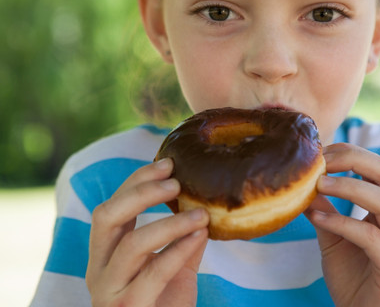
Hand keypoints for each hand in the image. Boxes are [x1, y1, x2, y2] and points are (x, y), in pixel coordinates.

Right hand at [86, 158, 209, 306]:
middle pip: (107, 216)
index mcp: (105, 253)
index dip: (136, 181)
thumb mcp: (174, 267)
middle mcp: (99, 268)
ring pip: (132, 243)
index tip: (167, 163)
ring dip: (170, 222)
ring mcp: (110, 290)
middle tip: (176, 181)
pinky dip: (179, 249)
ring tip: (200, 213)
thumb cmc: (163, 304)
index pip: (112, 206)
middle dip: (141, 192)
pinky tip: (199, 236)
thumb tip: (203, 208)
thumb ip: (184, 240)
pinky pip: (155, 272)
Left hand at [305, 143, 379, 306]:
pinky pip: (372, 238)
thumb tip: (304, 183)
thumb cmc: (352, 278)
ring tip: (318, 184)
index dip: (353, 154)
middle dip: (354, 160)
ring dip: (350, 187)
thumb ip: (325, 210)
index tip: (321, 152)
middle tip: (321, 161)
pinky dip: (343, 223)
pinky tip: (317, 219)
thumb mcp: (334, 238)